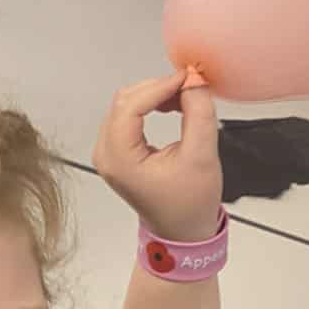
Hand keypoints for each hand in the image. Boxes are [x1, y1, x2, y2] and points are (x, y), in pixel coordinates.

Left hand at [92, 71, 221, 242]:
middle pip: (125, 101)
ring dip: (155, 94)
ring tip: (185, 97)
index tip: (187, 78)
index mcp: (120, 160)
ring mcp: (108, 152)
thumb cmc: (190, 204)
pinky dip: (150, 105)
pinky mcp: (116, 150)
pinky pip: (127, 115)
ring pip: (125, 104)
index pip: (131, 106)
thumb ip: (199, 113)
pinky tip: (173, 106)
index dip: (160, 86)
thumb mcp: (202, 156)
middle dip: (158, 87)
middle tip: (189, 85)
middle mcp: (106, 155)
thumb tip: (193, 80)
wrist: (181, 230)